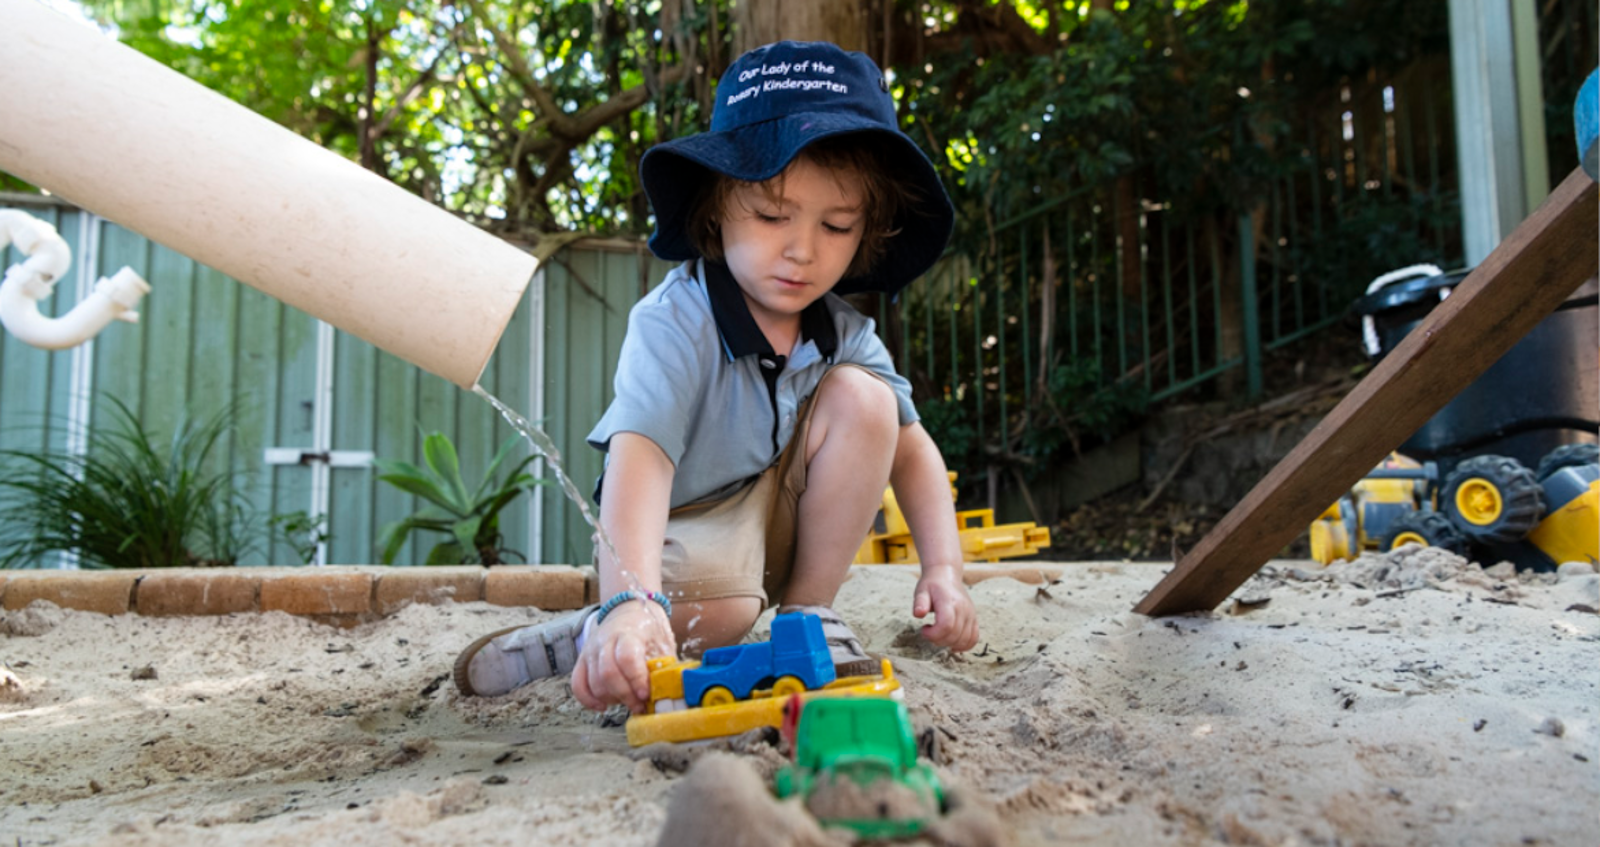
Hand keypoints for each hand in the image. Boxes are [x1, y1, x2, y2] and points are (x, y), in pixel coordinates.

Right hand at [570, 599, 676, 713]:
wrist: (628, 611)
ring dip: (611, 699)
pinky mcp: (582, 660)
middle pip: (608, 673)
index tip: (645, 694)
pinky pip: (578, 684)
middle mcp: (604, 640)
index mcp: (628, 632)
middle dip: (624, 695)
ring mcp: (590, 650)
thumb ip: (663, 665)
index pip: (627, 658)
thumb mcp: (662, 641)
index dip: (636, 679)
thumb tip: (666, 691)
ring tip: (628, 702)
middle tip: (639, 705)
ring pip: (594, 682)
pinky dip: (588, 700)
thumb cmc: (647, 629)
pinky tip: (603, 707)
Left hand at [912, 565, 978, 651]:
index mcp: (950, 602)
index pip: (946, 626)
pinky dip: (964, 645)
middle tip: (929, 632)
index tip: (924, 629)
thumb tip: (918, 614)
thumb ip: (919, 602)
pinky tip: (952, 644)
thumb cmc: (932, 585)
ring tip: (939, 634)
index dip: (933, 634)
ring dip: (949, 644)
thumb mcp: (921, 590)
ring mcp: (971, 615)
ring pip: (964, 640)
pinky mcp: (974, 619)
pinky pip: (974, 638)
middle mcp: (964, 609)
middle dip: (938, 640)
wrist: (947, 576)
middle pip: (954, 636)